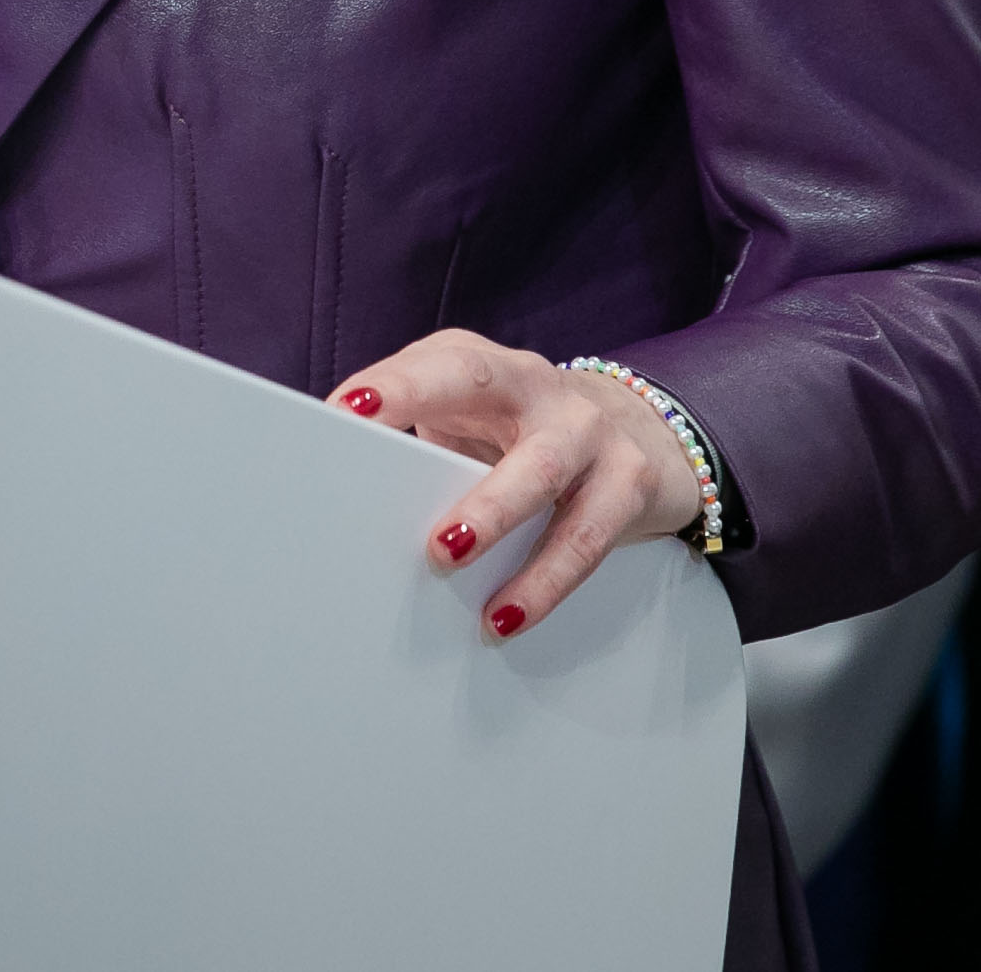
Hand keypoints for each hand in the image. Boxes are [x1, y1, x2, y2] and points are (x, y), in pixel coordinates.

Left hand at [326, 330, 704, 639]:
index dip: (392, 384)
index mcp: (484, 366)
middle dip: (425, 425)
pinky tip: (504, 617)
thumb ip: (418, 439)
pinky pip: (584, 538)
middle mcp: (536, 385)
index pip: (436, 363)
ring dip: (492, 519)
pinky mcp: (629, 483)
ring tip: (448, 559)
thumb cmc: (518, 433)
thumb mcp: (470, 418)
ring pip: (539, 473)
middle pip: (485, 396)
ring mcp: (588, 431)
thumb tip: (340, 494)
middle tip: (403, 494)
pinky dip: (543, 583)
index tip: (343, 410)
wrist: (641, 432)